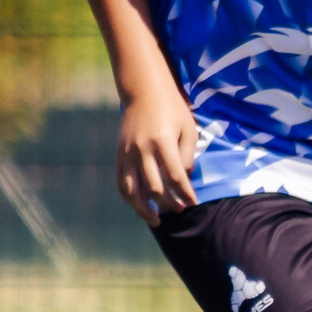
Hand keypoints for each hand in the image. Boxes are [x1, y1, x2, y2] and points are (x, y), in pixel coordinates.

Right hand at [116, 86, 197, 223]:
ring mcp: (127, 154)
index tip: (192, 202)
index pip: (174, 177)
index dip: (184, 193)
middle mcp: (142, 150)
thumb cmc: (171, 109)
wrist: (143, 91)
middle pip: (154, 188)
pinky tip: (141, 206)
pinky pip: (121, 183)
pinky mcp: (119, 156)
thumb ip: (187, 156)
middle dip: (169, 203)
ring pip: (132, 191)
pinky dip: (130, 199)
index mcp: (162, 142)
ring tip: (156, 221)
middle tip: (180, 209)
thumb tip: (184, 180)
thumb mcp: (187, 128)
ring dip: (144, 210)